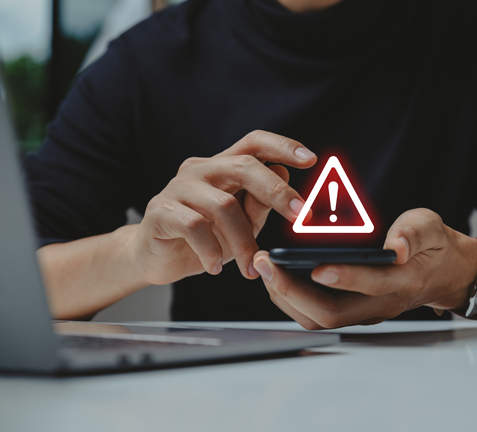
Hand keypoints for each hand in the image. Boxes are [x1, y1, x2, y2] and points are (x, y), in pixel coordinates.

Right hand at [130, 130, 316, 285]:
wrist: (156, 258)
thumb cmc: (205, 238)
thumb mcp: (242, 224)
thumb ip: (260, 202)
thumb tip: (283, 172)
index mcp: (223, 166)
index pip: (254, 142)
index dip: (283, 146)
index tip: (311, 159)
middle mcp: (201, 169)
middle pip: (244, 166)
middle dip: (277, 191)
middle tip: (300, 216)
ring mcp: (178, 187)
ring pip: (223, 205)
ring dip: (243, 241)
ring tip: (250, 268)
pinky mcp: (160, 211)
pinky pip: (194, 226)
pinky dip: (211, 250)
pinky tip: (215, 267)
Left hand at [252, 208, 476, 328]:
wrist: (444, 272)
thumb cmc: (433, 246)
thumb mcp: (431, 228)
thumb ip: (414, 233)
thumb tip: (396, 247)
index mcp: (403, 282)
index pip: (372, 285)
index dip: (345, 278)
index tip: (315, 266)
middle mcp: (380, 304)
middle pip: (332, 314)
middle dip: (293, 291)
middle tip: (266, 264)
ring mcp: (365, 312)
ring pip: (318, 319)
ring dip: (286, 297)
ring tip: (264, 268)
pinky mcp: (353, 311)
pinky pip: (316, 314)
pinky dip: (291, 299)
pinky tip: (276, 276)